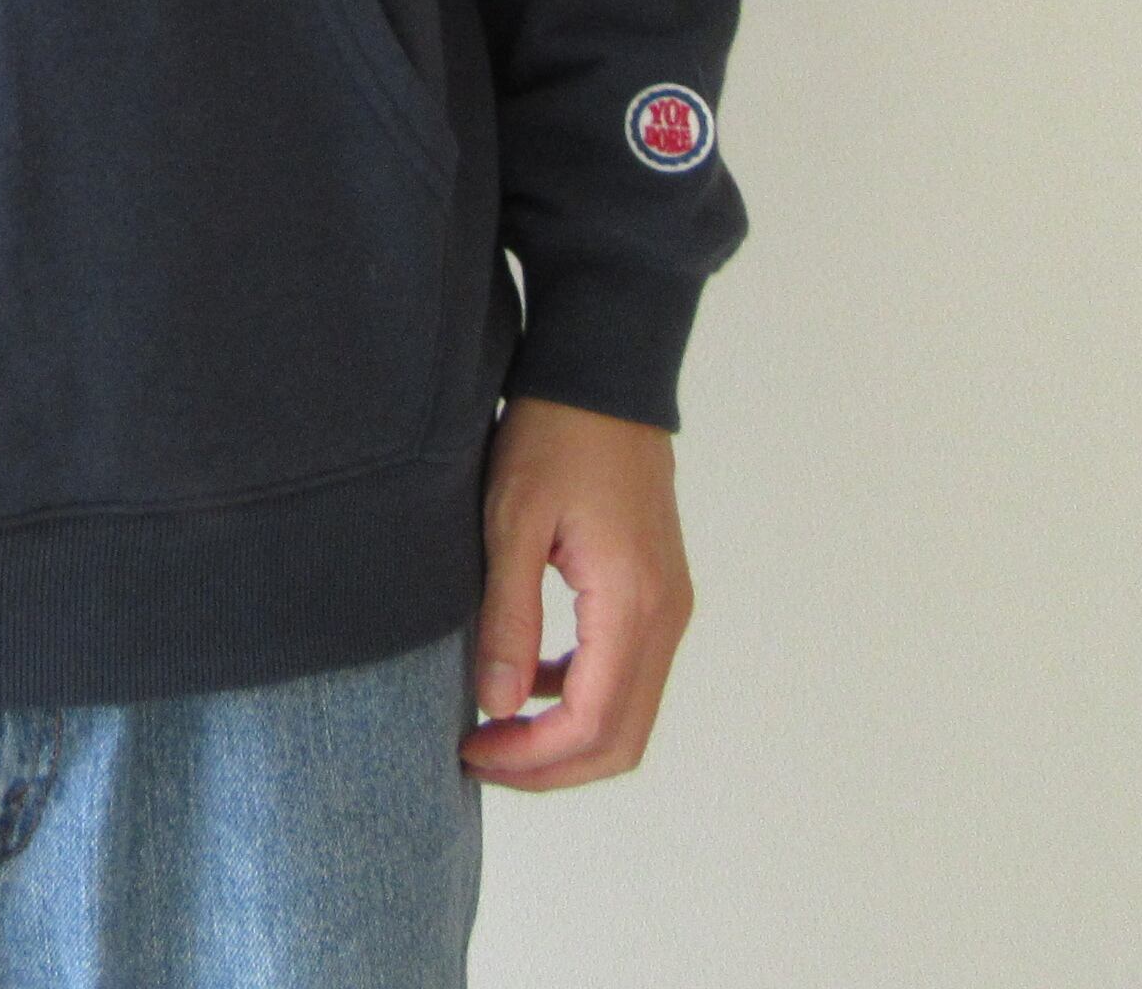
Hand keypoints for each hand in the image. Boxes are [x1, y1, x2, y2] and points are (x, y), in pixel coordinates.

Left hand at [459, 393, 695, 790]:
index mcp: (632, 602)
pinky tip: (528, 677)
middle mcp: (665, 616)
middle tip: (480, 759)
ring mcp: (669, 605)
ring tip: (494, 728)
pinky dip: (582, 696)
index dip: (531, 757)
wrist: (602, 374)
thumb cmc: (553, 434)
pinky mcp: (659, 592)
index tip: (471, 753)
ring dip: (566, 738)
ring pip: (629, 713)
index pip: (592, 724)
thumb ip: (508, 617)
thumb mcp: (512, 519)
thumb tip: (497, 706)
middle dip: (550, 766)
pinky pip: (628, 673)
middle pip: (621, 739)